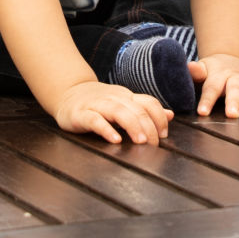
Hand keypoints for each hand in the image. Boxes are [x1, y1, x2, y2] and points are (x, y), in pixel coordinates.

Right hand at [52, 81, 173, 144]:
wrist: (68, 93)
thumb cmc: (100, 103)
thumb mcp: (124, 104)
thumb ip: (145, 110)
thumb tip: (170, 115)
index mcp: (126, 97)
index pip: (148, 102)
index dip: (159, 118)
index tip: (163, 135)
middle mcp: (114, 98)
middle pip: (136, 108)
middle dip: (148, 126)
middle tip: (154, 144)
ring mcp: (97, 105)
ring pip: (118, 111)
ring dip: (132, 125)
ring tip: (141, 141)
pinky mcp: (81, 114)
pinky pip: (95, 120)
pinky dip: (106, 129)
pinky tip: (115, 140)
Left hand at [188, 53, 238, 117]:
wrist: (227, 61)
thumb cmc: (210, 72)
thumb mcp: (201, 70)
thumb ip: (195, 72)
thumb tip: (189, 67)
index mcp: (219, 75)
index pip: (211, 87)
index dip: (207, 100)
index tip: (202, 112)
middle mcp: (237, 78)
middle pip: (235, 90)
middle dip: (234, 102)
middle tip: (232, 114)